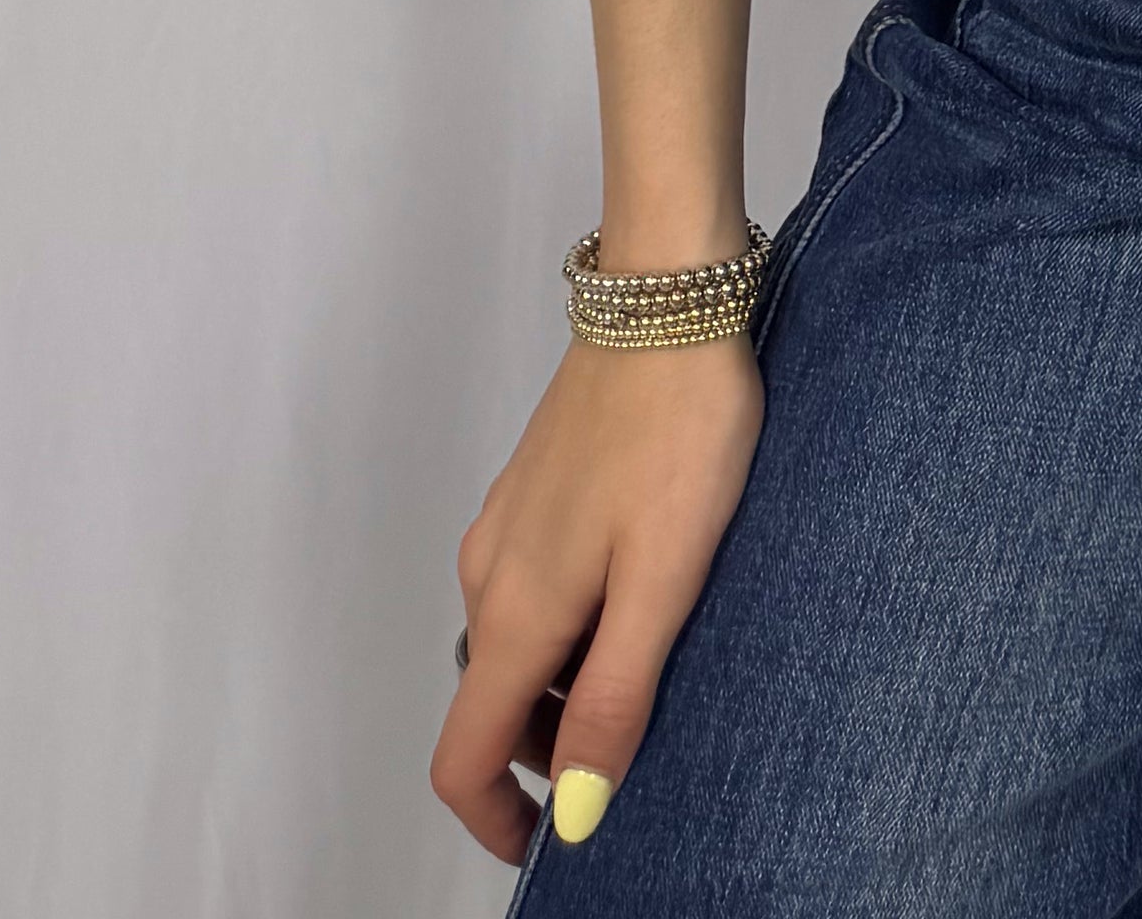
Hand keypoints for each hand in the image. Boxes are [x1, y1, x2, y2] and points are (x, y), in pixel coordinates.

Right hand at [431, 334, 762, 860]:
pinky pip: (532, 589)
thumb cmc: (678, 430)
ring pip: (514, 645)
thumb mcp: (663, 581)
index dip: (495, 820)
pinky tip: (644, 586)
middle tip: (639, 743)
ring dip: (564, 681)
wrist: (668, 296)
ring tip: (658, 654)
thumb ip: (614, 698)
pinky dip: (571, 622)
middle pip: (491, 706)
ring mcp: (506, 525)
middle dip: (548, 751)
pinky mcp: (534, 488)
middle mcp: (488, 574)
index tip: (550, 845)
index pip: (462, 756)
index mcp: (513, 611)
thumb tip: (576, 809)